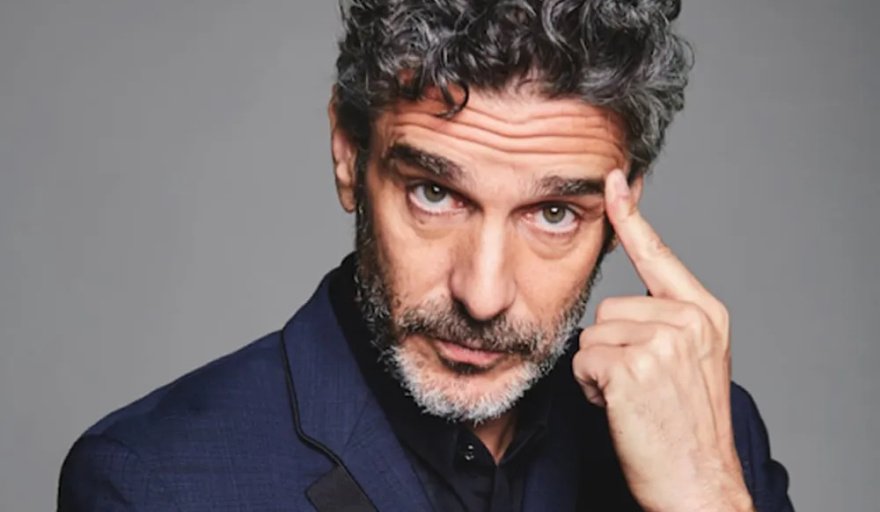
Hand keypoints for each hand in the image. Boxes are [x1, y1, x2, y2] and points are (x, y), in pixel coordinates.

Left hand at [573, 170, 754, 511]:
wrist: (698, 484)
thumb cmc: (685, 428)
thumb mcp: (689, 363)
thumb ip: (664, 323)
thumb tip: (620, 303)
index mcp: (704, 314)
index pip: (658, 255)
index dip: (631, 217)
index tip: (614, 179)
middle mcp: (688, 320)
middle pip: (608, 309)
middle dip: (610, 350)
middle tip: (640, 388)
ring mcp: (663, 341)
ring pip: (592, 336)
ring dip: (599, 371)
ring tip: (633, 399)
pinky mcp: (634, 366)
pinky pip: (582, 362)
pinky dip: (590, 389)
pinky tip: (621, 410)